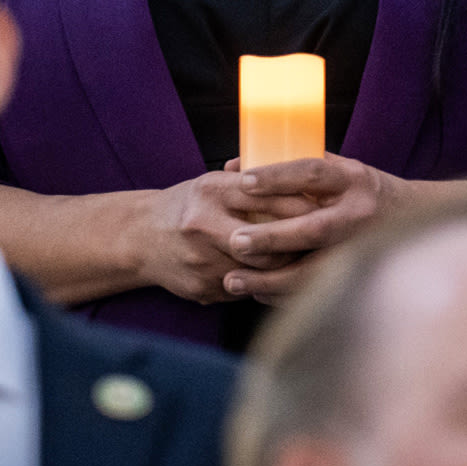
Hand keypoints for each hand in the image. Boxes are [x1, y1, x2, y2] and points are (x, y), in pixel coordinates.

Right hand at [130, 166, 315, 304]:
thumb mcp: (214, 184)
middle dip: (298, 242)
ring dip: (286, 268)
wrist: (140, 237)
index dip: (301, 204)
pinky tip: (278, 279)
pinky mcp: (201, 287)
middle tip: (325, 241)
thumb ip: (252, 183)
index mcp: (212, 190)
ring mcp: (201, 259)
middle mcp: (203, 223)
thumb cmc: (188, 206)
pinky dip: (264, 283)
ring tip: (308, 261)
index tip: (325, 207)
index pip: (266, 195)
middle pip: (267, 240)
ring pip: (259, 270)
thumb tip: (301, 176)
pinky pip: (245, 289)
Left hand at [225, 155, 408, 303]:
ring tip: (233, 280)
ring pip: (314, 270)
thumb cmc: (361, 190)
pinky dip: (284, 295)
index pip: (312, 173)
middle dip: (272, 237)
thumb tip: (233, 165)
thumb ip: (291, 167)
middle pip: (314, 229)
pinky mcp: (359, 277)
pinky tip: (256, 294)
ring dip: (271, 279)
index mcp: (352, 179)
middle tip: (235, 241)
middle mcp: (359, 214)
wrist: (414, 218)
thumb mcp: (337, 169)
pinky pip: (318, 292)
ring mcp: (361, 249)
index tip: (244, 182)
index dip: (278, 177)